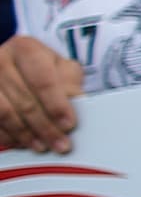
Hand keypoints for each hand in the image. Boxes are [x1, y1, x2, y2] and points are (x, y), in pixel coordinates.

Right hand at [0, 36, 83, 152]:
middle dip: (45, 127)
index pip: (43, 81)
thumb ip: (70, 83)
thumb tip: (77, 105)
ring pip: (5, 113)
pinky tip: (22, 143)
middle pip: (25, 100)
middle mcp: (1, 61)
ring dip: (26, 134)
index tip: (69, 125)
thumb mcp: (60, 67)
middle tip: (61, 144)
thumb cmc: (41, 67)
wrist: (12, 62)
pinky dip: (8, 135)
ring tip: (42, 146)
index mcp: (26, 50)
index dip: (56, 105)